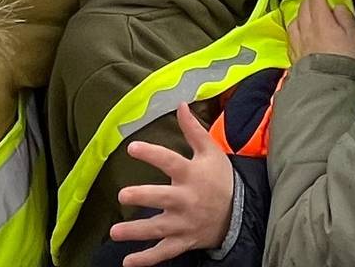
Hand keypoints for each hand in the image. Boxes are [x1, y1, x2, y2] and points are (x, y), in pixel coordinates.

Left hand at [111, 105, 233, 265]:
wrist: (240, 212)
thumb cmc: (221, 178)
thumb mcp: (211, 152)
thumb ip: (193, 130)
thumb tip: (180, 103)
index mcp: (191, 175)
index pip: (170, 162)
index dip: (151, 154)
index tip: (132, 148)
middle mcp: (186, 200)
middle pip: (162, 198)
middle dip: (143, 197)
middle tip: (123, 194)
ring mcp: (184, 224)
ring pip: (158, 229)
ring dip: (136, 232)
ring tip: (114, 232)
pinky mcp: (183, 241)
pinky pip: (164, 252)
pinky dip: (147, 259)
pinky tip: (128, 262)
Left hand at [289, 0, 354, 65]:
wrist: (331, 85)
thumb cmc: (348, 60)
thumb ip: (345, 16)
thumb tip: (337, 7)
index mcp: (321, 21)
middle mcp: (306, 29)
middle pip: (303, 6)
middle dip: (310, 2)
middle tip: (318, 4)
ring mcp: (298, 42)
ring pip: (294, 20)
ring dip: (301, 16)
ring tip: (308, 18)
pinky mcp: (293, 55)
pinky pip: (290, 36)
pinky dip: (295, 31)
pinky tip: (301, 35)